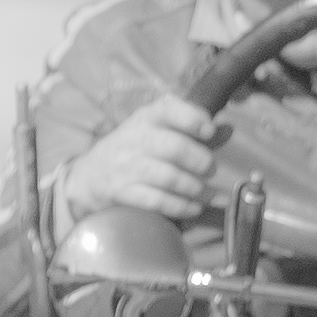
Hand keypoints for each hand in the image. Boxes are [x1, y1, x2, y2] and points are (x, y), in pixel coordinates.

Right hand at [64, 93, 218, 219]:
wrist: (89, 176)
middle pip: (175, 147)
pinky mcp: (122, 192)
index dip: (194, 119)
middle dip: (200, 161)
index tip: (210, 131)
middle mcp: (135, 138)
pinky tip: (193, 208)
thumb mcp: (158, 132)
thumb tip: (228, 129)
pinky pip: (156, 200)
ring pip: (169, 177)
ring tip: (207, 194)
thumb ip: (193, 131)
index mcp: (147, 117)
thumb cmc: (134, 151)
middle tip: (210, 170)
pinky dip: (180, 206)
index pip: (169, 109)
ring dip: (195, 188)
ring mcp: (127, 166)